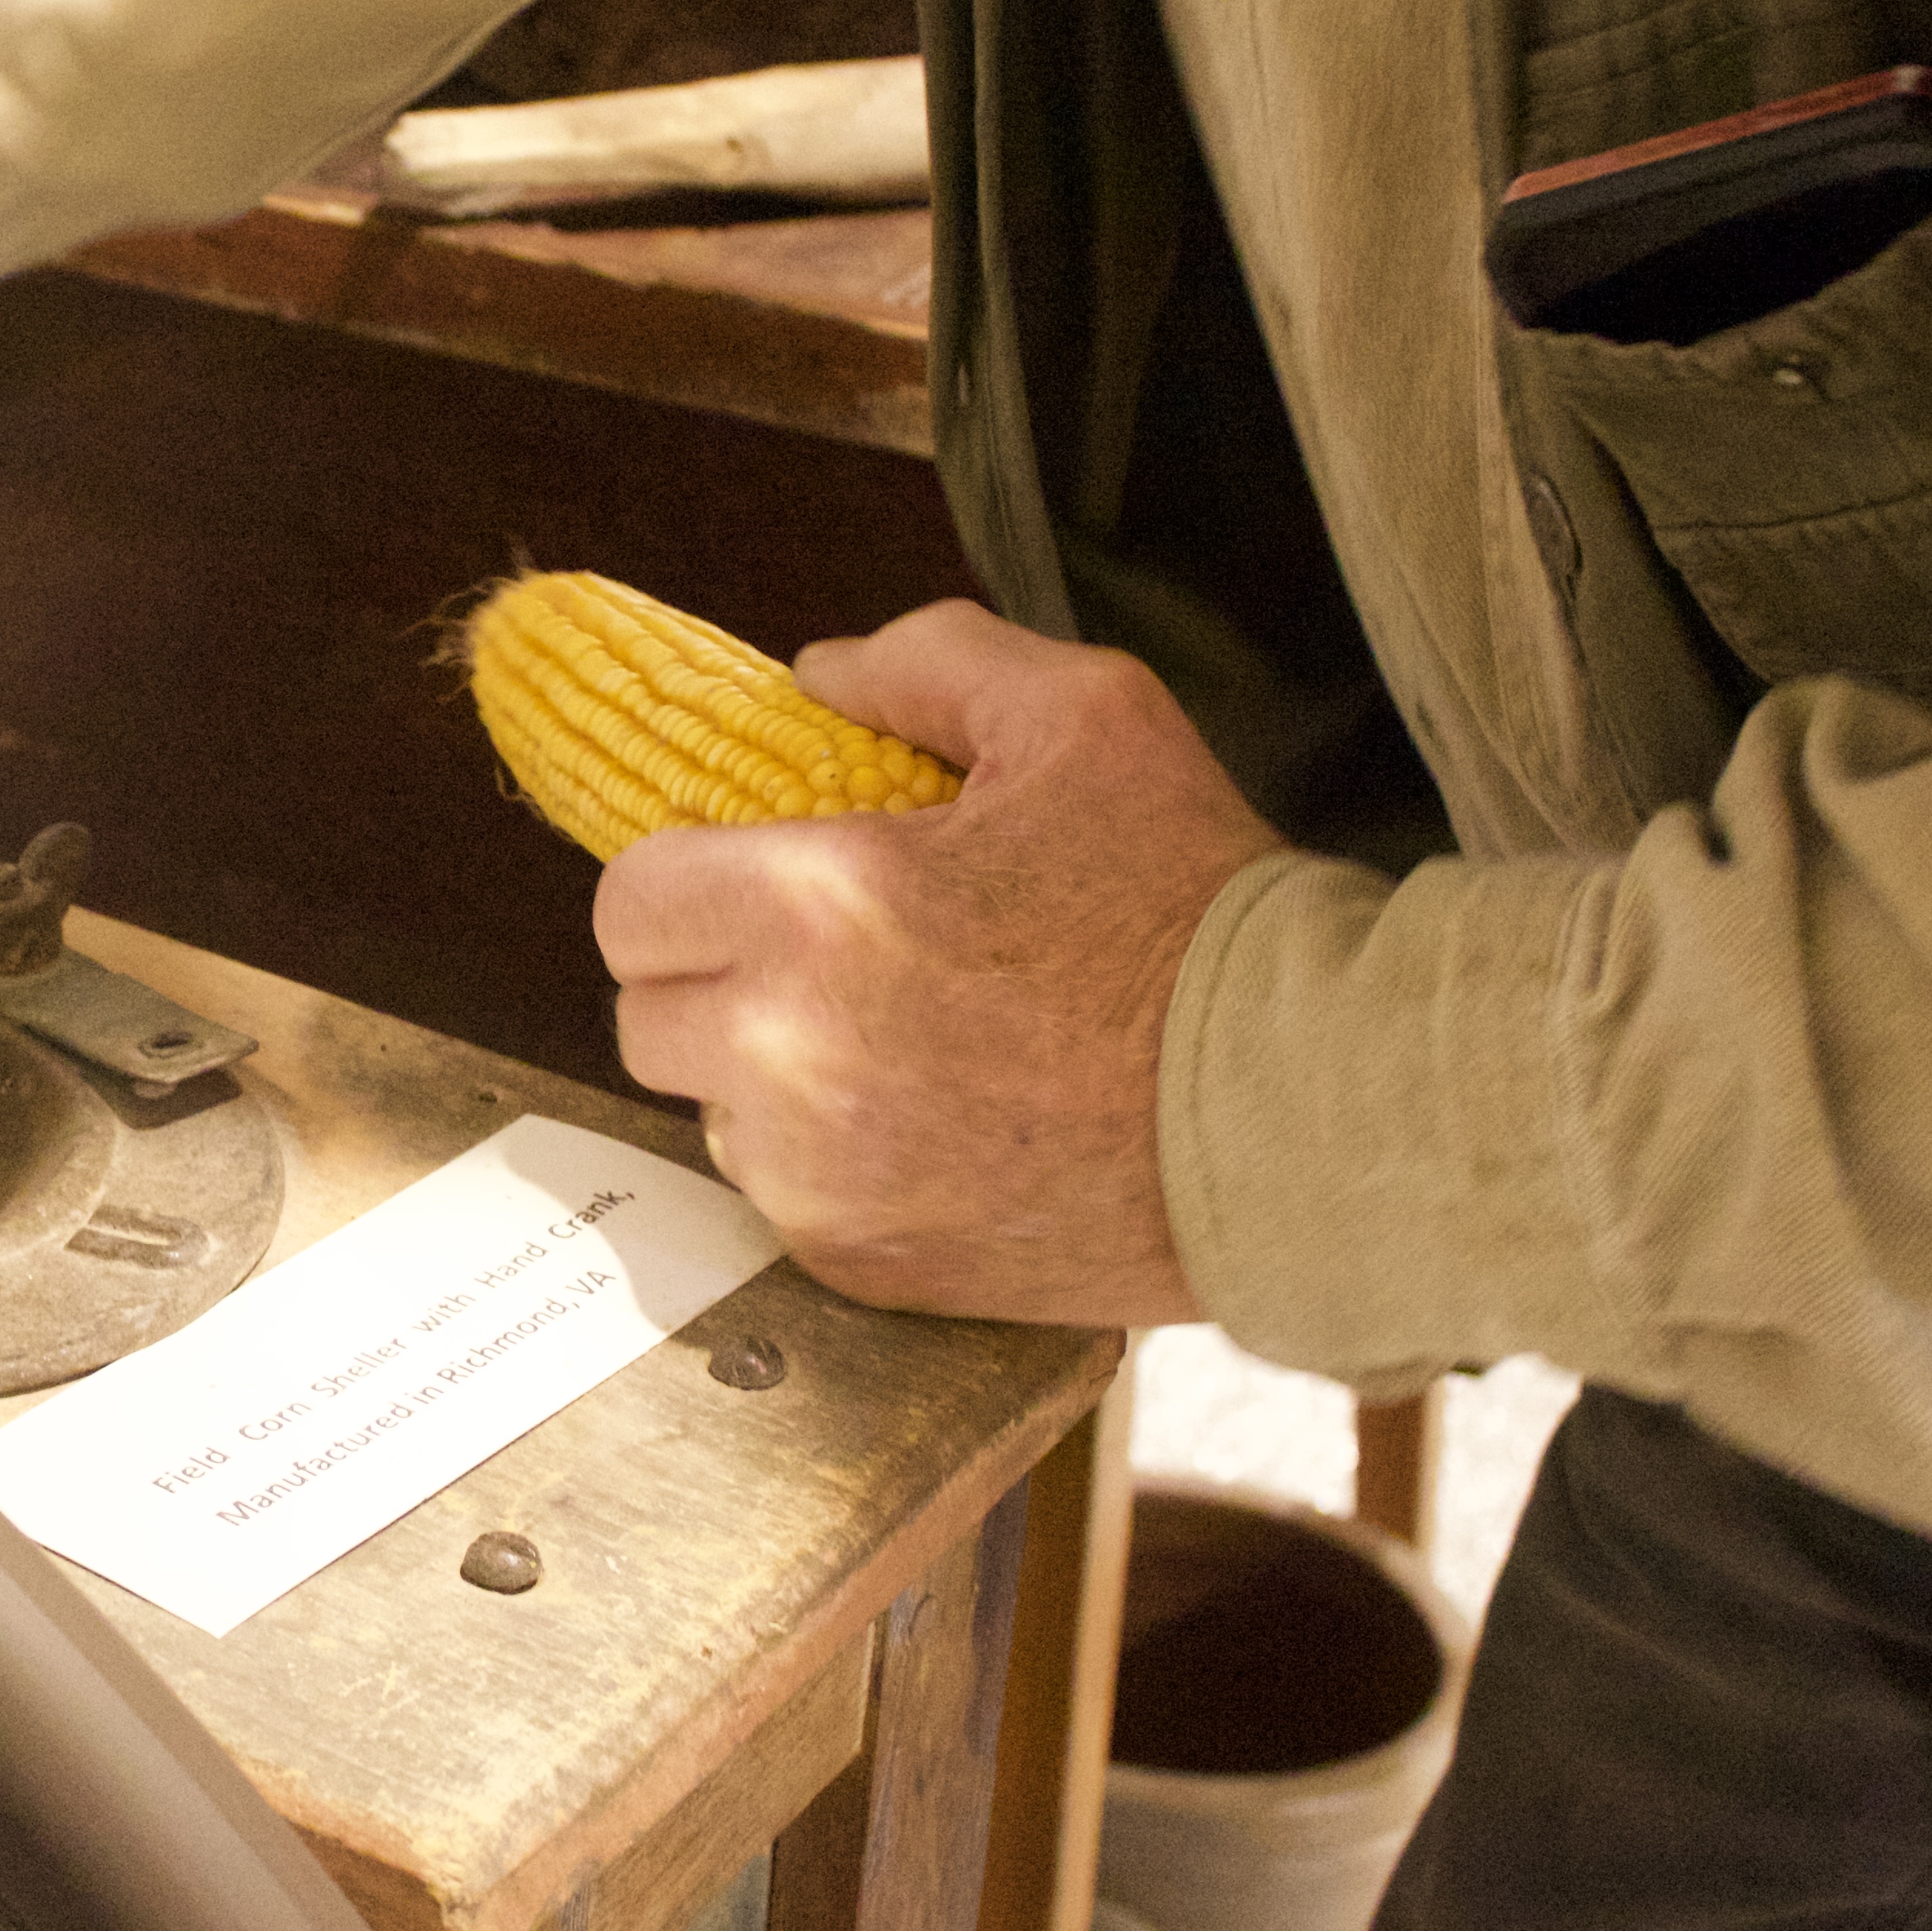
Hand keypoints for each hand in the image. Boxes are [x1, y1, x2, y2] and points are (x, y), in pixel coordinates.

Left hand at [597, 600, 1281, 1325]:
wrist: (1302, 1109)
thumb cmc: (1198, 907)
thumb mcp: (1084, 718)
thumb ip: (930, 664)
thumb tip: (815, 673)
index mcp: (817, 907)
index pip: (629, 901)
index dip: (682, 878)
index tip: (747, 876)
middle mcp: (788, 1053)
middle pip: (646, 1013)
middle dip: (712, 976)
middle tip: (817, 956)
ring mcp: (820, 1176)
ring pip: (714, 1113)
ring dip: (767, 1076)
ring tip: (894, 1040)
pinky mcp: (864, 1266)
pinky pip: (787, 1201)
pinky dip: (831, 1165)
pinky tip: (937, 1121)